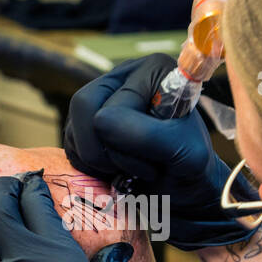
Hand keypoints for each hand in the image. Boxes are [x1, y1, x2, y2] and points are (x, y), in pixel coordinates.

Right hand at [64, 54, 261, 250]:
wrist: (187, 191)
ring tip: (128, 170)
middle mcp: (125, 76)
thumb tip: (100, 122)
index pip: (112, 106)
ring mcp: (103, 99)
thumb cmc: (191, 168)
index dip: (126, 141)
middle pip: (83, 104)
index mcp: (153, 70)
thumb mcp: (181, 151)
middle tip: (130, 169)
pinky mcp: (88, 123)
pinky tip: (115, 170)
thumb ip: (146, 134)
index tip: (157, 158)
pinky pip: (70, 144)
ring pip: (73, 128)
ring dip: (99, 161)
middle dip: (102, 149)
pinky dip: (89, 165)